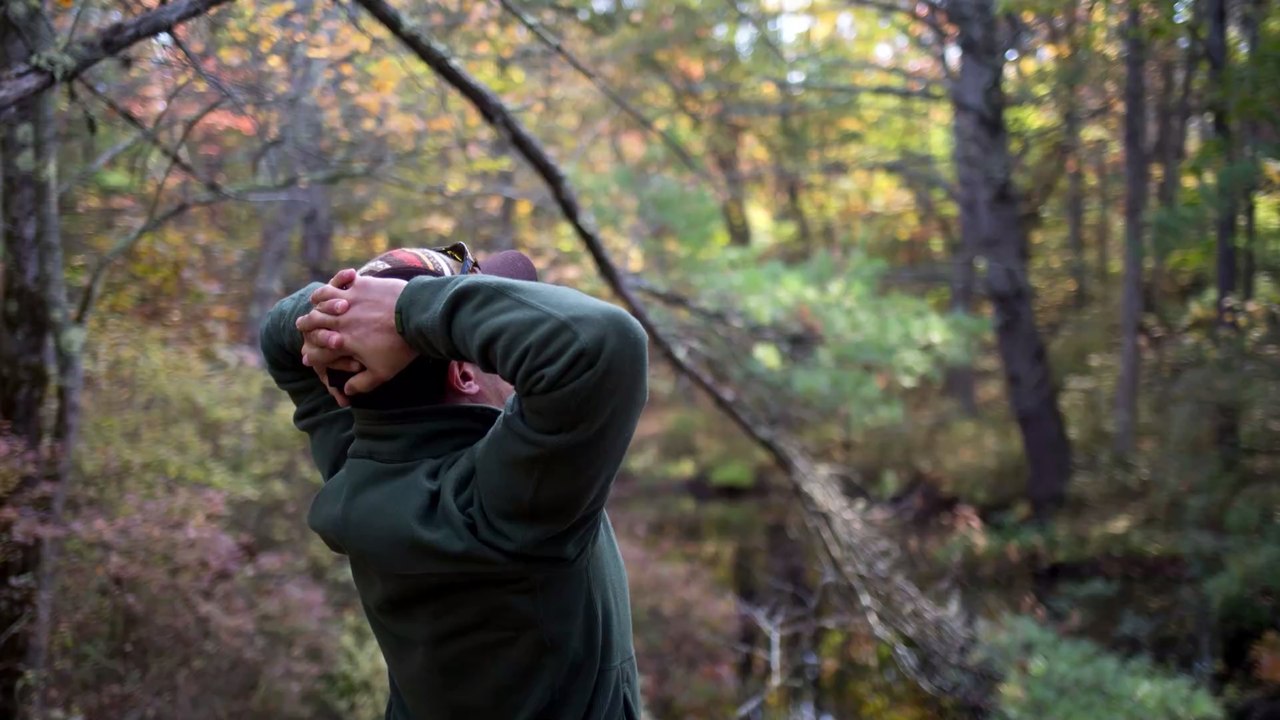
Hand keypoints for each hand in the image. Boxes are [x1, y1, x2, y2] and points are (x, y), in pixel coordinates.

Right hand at [296, 271, 417, 395]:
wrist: (416, 317)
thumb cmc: (400, 347)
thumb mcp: (382, 373)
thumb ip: (362, 383)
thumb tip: (347, 392)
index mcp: (343, 343)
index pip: (317, 351)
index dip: (311, 355)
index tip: (306, 358)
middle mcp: (341, 321)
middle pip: (314, 321)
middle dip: (306, 325)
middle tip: (300, 324)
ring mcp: (349, 300)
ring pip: (323, 298)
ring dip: (318, 300)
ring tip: (314, 300)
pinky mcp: (361, 284)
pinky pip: (343, 281)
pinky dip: (340, 279)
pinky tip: (345, 277)